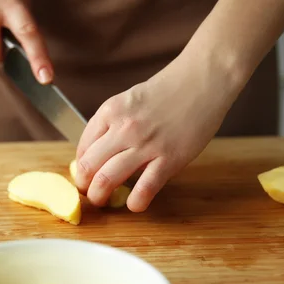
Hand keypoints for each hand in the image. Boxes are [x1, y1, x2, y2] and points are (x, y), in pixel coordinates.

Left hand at [75, 51, 240, 211]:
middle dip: (84, 186)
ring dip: (100, 196)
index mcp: (110, 111)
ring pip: (107, 179)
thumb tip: (101, 154)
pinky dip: (135, 202)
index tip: (86, 174)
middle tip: (90, 193)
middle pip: (88, 166)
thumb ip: (114, 124)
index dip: (80, 166)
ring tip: (103, 201)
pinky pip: (145, 188)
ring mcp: (146, 144)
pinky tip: (135, 204)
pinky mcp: (170, 158)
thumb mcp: (129, 100)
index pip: (83, 147)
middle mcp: (123, 128)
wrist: (203, 79)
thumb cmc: (168, 90)